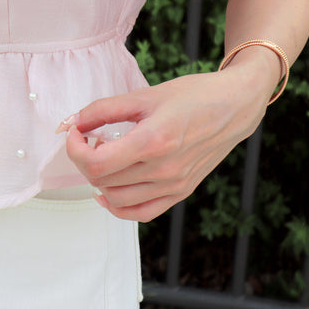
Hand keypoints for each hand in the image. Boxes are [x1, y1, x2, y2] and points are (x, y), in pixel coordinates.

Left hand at [58, 62, 272, 221]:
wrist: (235, 106)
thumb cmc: (192, 95)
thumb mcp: (144, 95)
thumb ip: (103, 110)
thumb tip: (72, 123)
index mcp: (153, 141)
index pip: (96, 163)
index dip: (75, 149)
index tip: (75, 133)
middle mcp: (164, 169)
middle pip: (102, 180)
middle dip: (85, 159)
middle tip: (90, 138)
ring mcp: (174, 184)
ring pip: (116, 198)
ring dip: (99, 180)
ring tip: (104, 156)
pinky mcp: (181, 192)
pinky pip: (141, 213)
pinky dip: (118, 206)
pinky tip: (108, 191)